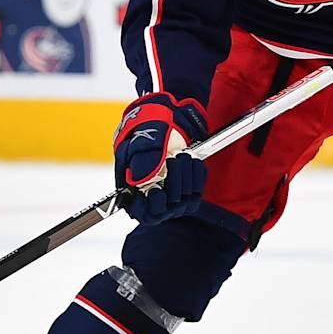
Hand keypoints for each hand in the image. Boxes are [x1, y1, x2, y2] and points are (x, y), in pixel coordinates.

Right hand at [113, 92, 209, 223]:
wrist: (164, 119)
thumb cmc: (144, 132)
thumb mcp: (136, 145)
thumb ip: (138, 164)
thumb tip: (142, 181)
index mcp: (135, 193)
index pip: (146, 214)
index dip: (152, 207)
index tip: (156, 191)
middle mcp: (154, 198)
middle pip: (169, 208)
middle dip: (174, 182)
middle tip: (173, 159)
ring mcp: (173, 195)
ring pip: (185, 200)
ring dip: (186, 175)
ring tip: (182, 155)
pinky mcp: (189, 188)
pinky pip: (197, 190)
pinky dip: (197, 174)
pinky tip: (193, 160)